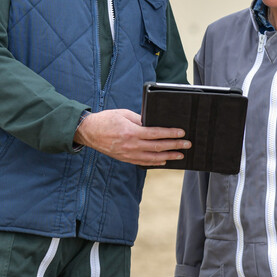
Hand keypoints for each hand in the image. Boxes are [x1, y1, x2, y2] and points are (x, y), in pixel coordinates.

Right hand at [74, 109, 189, 165]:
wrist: (89, 132)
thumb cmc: (106, 120)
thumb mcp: (123, 113)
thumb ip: (139, 118)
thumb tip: (153, 122)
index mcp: (131, 132)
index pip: (156, 134)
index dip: (170, 134)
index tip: (181, 133)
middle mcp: (131, 145)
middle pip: (158, 147)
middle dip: (174, 146)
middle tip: (187, 145)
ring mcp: (128, 154)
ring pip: (153, 158)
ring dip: (168, 156)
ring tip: (180, 155)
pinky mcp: (125, 158)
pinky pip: (143, 162)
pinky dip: (155, 162)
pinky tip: (163, 160)